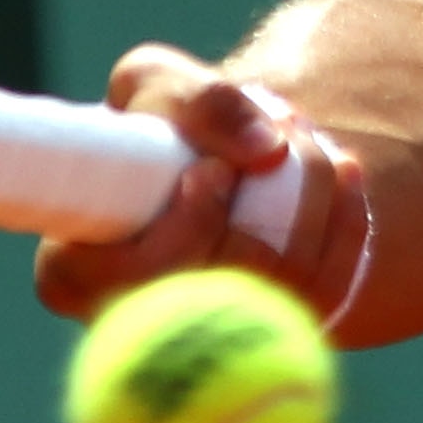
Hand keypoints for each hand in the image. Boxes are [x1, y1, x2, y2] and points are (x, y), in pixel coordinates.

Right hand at [31, 42, 372, 329]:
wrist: (211, 151)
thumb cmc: (162, 119)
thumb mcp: (157, 84)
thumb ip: (197, 101)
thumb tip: (266, 151)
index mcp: (75, 273)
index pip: (113, 280)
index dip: (179, 230)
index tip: (213, 171)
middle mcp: (136, 322)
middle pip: (213, 291)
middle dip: (265, 205)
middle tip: (284, 136)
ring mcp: (208, 339)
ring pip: (278, 295)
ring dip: (311, 204)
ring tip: (309, 141)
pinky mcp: (271, 337)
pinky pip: (327, 297)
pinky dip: (347, 230)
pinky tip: (348, 175)